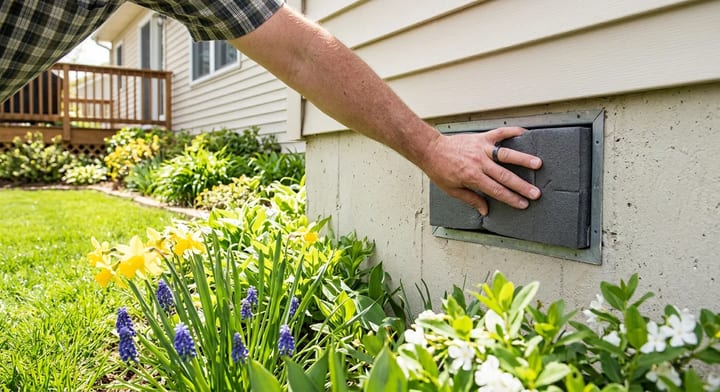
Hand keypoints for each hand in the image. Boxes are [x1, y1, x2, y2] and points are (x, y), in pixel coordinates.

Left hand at [423, 127, 542, 215]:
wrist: (431, 150)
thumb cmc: (440, 170)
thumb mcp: (453, 190)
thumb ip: (471, 199)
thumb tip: (485, 210)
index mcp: (472, 177)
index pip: (496, 190)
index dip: (511, 198)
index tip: (523, 204)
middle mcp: (479, 163)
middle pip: (505, 176)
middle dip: (521, 186)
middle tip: (536, 192)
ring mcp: (481, 149)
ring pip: (506, 154)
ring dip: (523, 159)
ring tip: (538, 163)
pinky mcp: (481, 138)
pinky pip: (499, 133)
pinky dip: (512, 132)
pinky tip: (524, 132)